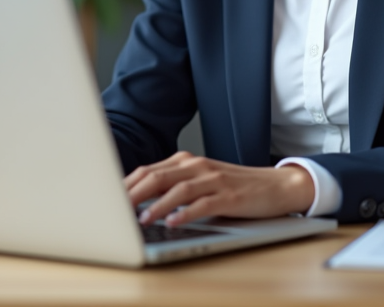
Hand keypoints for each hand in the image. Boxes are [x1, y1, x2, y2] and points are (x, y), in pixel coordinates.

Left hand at [124, 151, 314, 226]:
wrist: (275, 186)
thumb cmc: (235, 187)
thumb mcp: (201, 181)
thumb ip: (174, 186)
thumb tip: (139, 202)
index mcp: (187, 162)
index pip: (148, 171)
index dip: (126, 185)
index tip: (108, 200)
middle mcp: (197, 166)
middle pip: (157, 176)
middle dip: (133, 194)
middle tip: (115, 209)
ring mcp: (214, 180)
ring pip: (178, 189)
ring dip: (157, 205)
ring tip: (141, 219)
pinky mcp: (229, 196)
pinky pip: (204, 204)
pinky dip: (186, 213)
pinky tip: (173, 222)